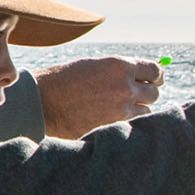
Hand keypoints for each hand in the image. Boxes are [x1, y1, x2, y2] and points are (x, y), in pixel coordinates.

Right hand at [37, 55, 164, 139]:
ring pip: (145, 113)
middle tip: (133, 96)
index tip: (152, 80)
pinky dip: (126, 124)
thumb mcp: (93, 65)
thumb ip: (118, 70)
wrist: (40, 103)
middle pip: (154, 93)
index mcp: (120, 66)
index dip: (155, 76)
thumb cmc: (62, 80)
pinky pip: (131, 127)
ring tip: (117, 109)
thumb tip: (140, 76)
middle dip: (145, 94)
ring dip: (136, 111)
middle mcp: (125, 88)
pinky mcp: (113, 128)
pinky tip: (112, 120)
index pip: (155, 71)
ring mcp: (120, 111)